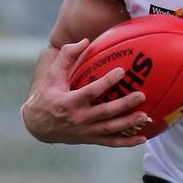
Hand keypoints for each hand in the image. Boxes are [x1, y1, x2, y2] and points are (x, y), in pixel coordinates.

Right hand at [22, 40, 151, 146]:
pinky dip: (127, 142)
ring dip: (129, 123)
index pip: (91, 91)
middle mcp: (79, 118)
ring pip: (111, 129)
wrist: (37, 125)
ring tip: (146, 116)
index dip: (107, 82)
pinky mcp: (90, 139)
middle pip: (106, 112)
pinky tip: (142, 137)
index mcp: (69, 102)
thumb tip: (85, 40)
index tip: (121, 72)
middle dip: (124, 104)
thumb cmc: (46, 95)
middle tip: (141, 95)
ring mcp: (86, 131)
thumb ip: (67, 56)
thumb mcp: (52, 75)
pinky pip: (111, 142)